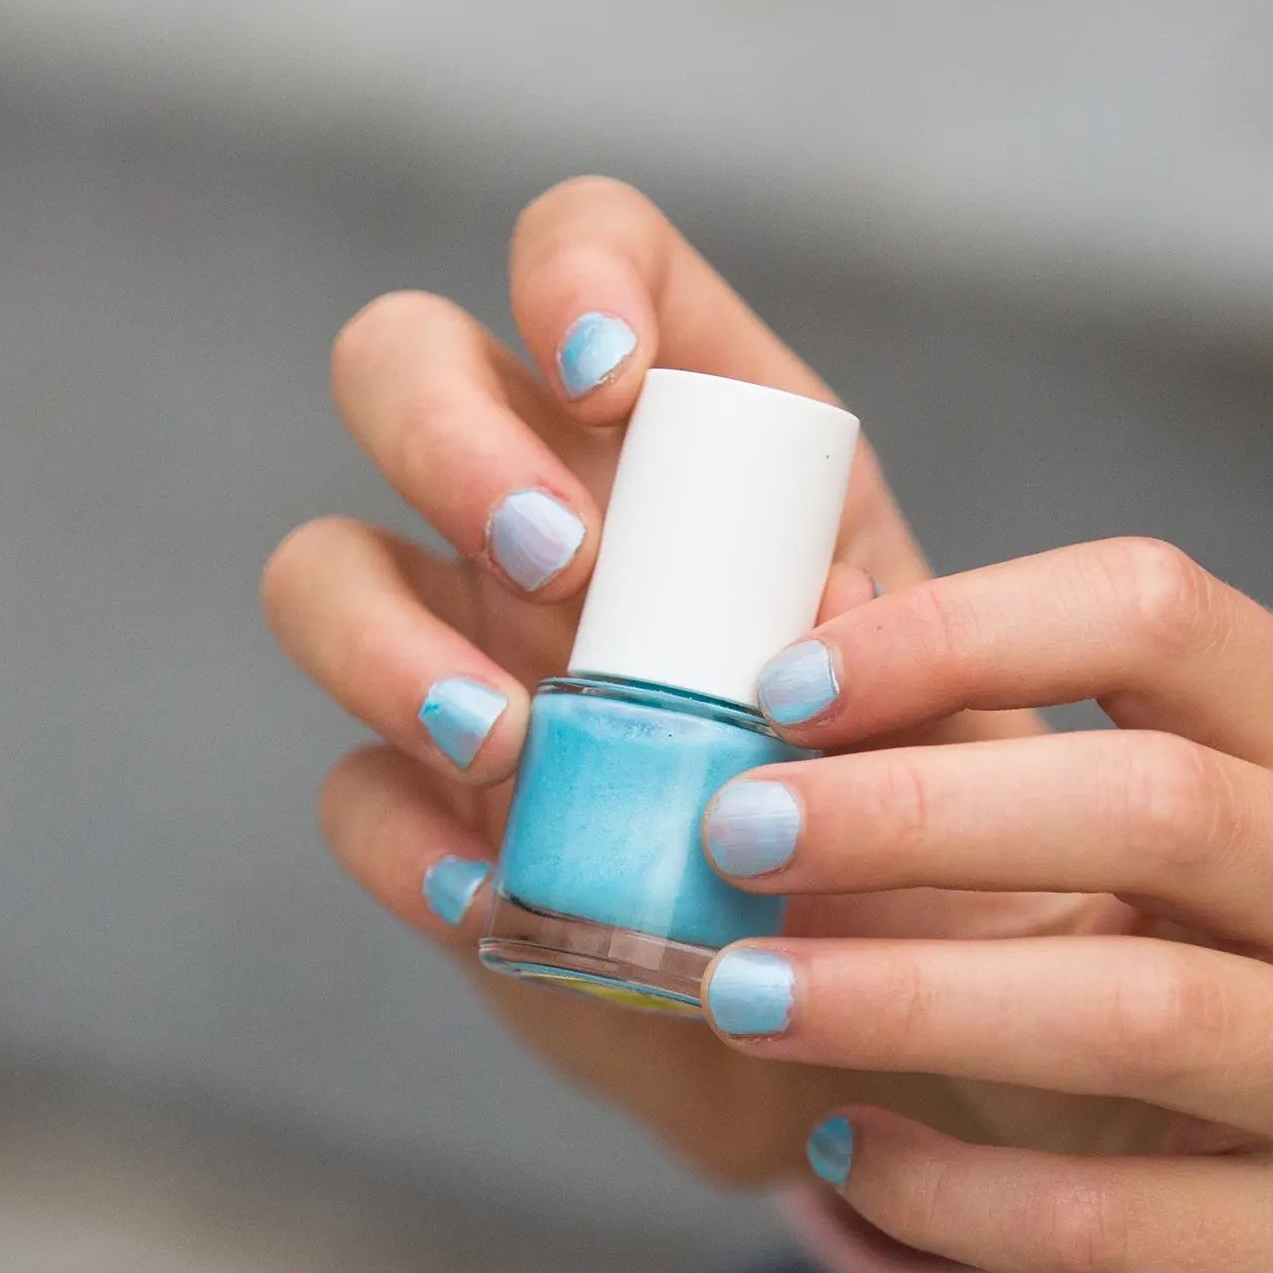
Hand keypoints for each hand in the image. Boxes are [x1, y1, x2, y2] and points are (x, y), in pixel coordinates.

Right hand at [262, 177, 1038, 1181]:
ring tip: (503, 739)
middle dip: (447, 436)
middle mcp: (553, 520)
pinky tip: (487, 893)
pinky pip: (351, 790)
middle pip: (401, 365)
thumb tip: (824, 617)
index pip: (592, 257)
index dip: (572, 272)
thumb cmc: (921, 839)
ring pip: (325, 569)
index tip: (607, 380)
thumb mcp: (948, 733)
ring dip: (387, 641)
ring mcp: (468, 660)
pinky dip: (404, 838)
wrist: (857, 1016)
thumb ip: (900, 659)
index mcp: (694, 446)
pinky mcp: (427, 813)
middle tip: (557, 564)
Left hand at [696, 541, 1272, 1272]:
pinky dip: (950, 1189)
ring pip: (1145, 1013)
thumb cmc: (1204, 1024)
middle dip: (916, 813)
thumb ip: (977, 755)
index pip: (1159, 616)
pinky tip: (840, 1154)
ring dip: (911, 998)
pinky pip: (1114, 1220)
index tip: (781, 688)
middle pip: (1159, 805)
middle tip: (732, 834)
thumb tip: (811, 628)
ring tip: (743, 995)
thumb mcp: (1117, 875)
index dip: (960, 632)